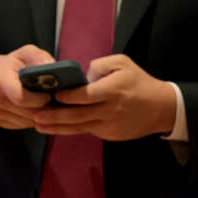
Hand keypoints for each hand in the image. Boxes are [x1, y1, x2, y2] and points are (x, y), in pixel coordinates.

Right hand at [0, 44, 52, 129]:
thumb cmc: (15, 63)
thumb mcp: (27, 53)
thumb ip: (40, 58)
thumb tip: (51, 67)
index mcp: (1, 80)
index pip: (21, 98)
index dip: (40, 99)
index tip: (50, 95)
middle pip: (29, 113)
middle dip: (47, 109)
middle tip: (56, 101)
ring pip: (28, 122)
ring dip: (42, 116)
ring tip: (46, 104)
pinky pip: (23, 126)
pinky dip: (32, 120)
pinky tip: (34, 108)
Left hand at [32, 54, 176, 140]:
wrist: (163, 108)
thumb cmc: (138, 81)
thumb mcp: (122, 63)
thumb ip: (99, 65)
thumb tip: (80, 74)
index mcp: (112, 91)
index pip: (85, 96)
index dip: (68, 97)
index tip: (52, 95)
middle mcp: (110, 110)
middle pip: (78, 115)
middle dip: (55, 116)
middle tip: (35, 115)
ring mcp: (110, 125)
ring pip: (80, 127)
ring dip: (58, 127)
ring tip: (38, 125)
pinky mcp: (111, 134)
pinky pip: (88, 130)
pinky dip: (71, 129)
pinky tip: (55, 127)